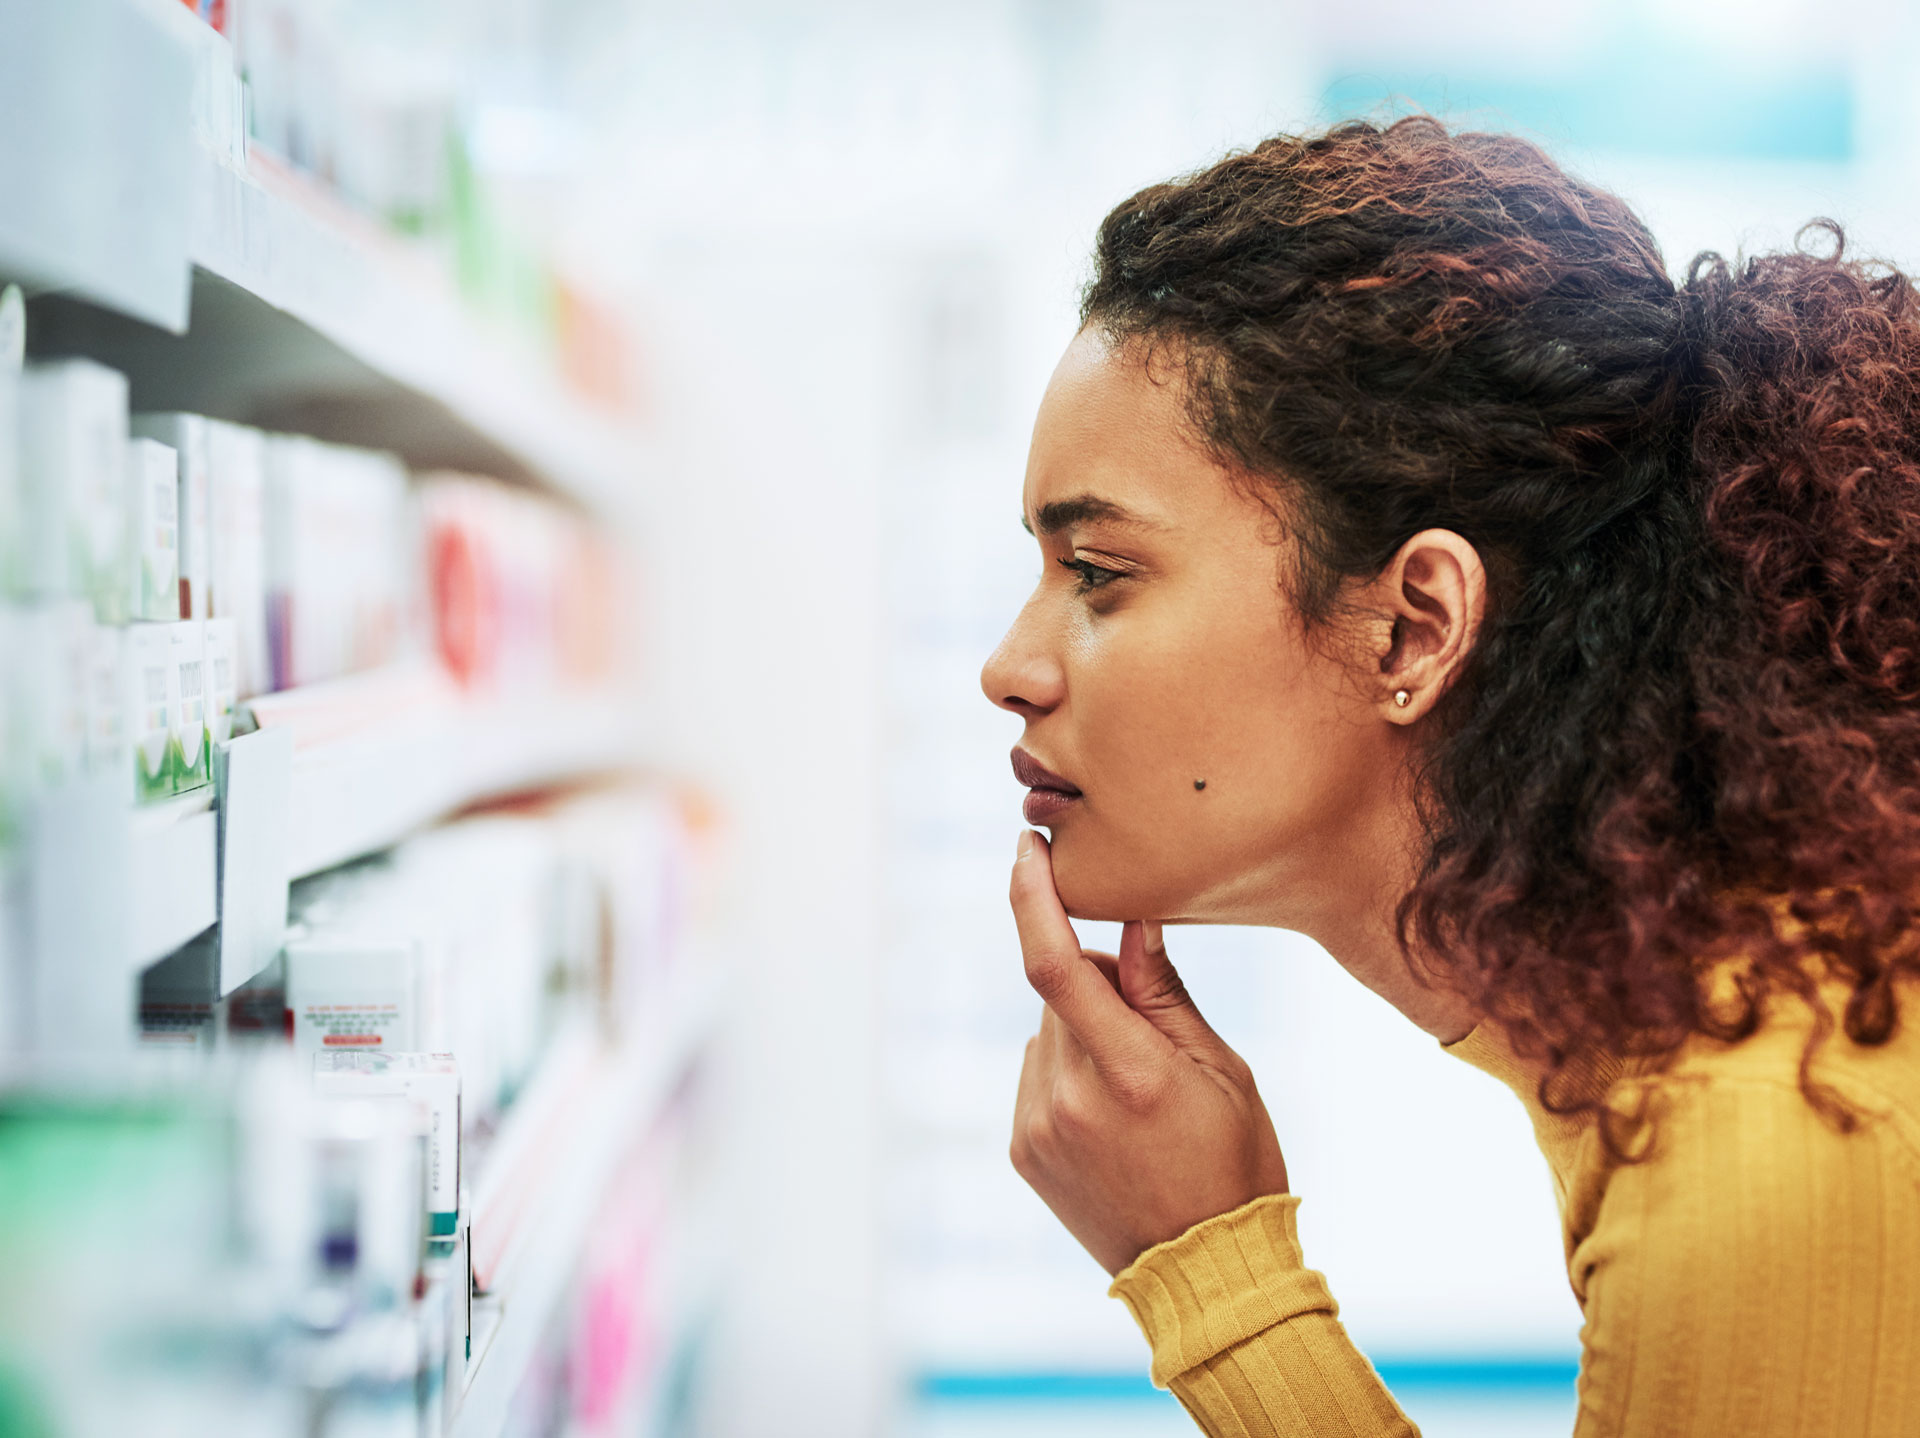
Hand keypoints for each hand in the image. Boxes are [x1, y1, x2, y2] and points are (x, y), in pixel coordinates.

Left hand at [1009, 830, 1289, 1275]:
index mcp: (1128, 1073)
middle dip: (1103, 983)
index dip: (1032, 898)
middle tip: (1159, 1032)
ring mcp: (1037, 1126)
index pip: (1057, 965)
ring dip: (1085, 1033)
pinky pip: (1039, 1073)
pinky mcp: (1022, 1148)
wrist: (1205, 1275)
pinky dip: (1070, 1071)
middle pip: (1065, 993)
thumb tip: (1130, 920)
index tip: (1026, 848)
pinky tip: (1115, 1118)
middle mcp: (1067, 1098)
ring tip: (1141, 1095)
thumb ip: (1165, 993)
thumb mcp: (1224, 1071)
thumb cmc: (1234, 1165)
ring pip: (1050, 1033)